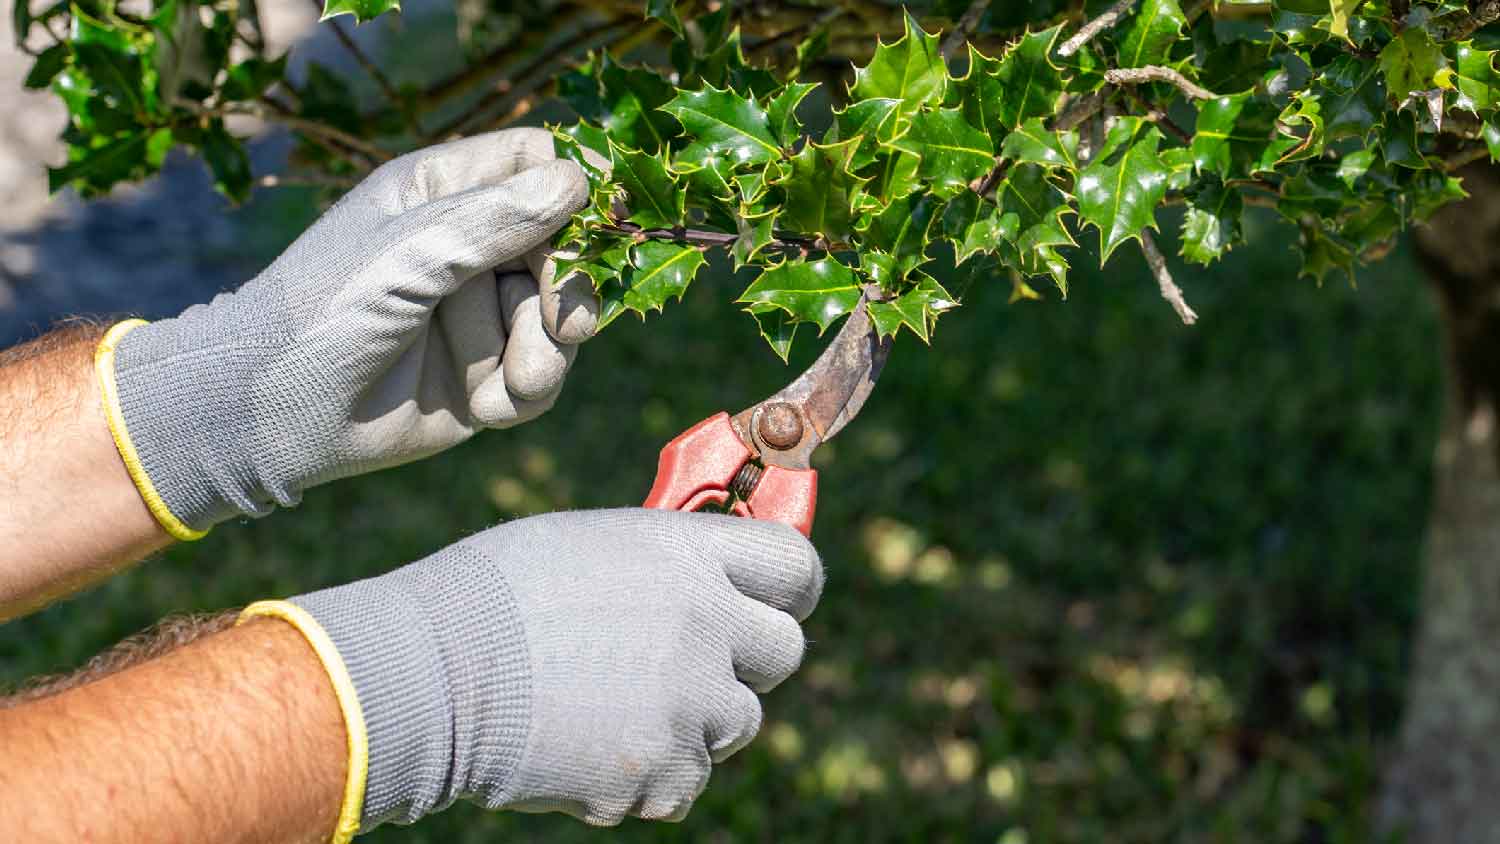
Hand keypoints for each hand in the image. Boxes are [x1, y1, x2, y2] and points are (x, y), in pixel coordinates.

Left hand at [99, 129, 598, 536]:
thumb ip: (495, 217)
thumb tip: (579, 180)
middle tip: (566, 327)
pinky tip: (487, 409)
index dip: (572, 191)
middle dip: (569, 291)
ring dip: (545, 354)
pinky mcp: (484, 374)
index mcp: (443, 191)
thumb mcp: (408, 254)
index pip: (536, 163)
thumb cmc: (321, 312)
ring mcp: (478, 313)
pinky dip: (524, 393)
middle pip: (566, 246)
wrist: (270, 415)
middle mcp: (468, 245)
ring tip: (517, 382)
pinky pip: (541, 377)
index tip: (591, 232)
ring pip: (560, 319)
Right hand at [255, 509, 822, 830]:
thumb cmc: (495, 594)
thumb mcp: (592, 542)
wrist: (430, 673)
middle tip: (693, 661)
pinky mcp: (664, 771)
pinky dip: (650, 772)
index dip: (791, 587)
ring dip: (694, 718)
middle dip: (747, 658)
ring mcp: (690, 702)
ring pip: (738, 721)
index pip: (796, 565)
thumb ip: (667, 560)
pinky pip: (687, 778)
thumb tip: (714, 578)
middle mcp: (706, 622)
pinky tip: (590, 745)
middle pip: (786, 650)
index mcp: (687, 553)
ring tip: (614, 703)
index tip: (778, 601)